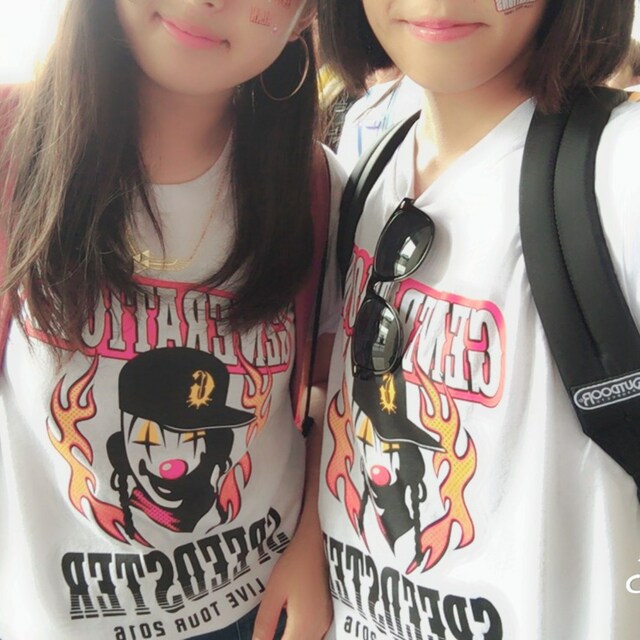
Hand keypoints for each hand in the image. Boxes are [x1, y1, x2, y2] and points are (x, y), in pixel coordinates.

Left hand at [253, 525, 332, 639]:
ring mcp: (326, 622)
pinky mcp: (328, 614)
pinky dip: (300, 637)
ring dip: (292, 639)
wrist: (319, 541)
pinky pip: (314, 636)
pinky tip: (289, 630)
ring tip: (278, 632)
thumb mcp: (274, 592)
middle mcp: (319, 628)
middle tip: (266, 635)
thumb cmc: (294, 563)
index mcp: (304, 625)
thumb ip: (266, 622)